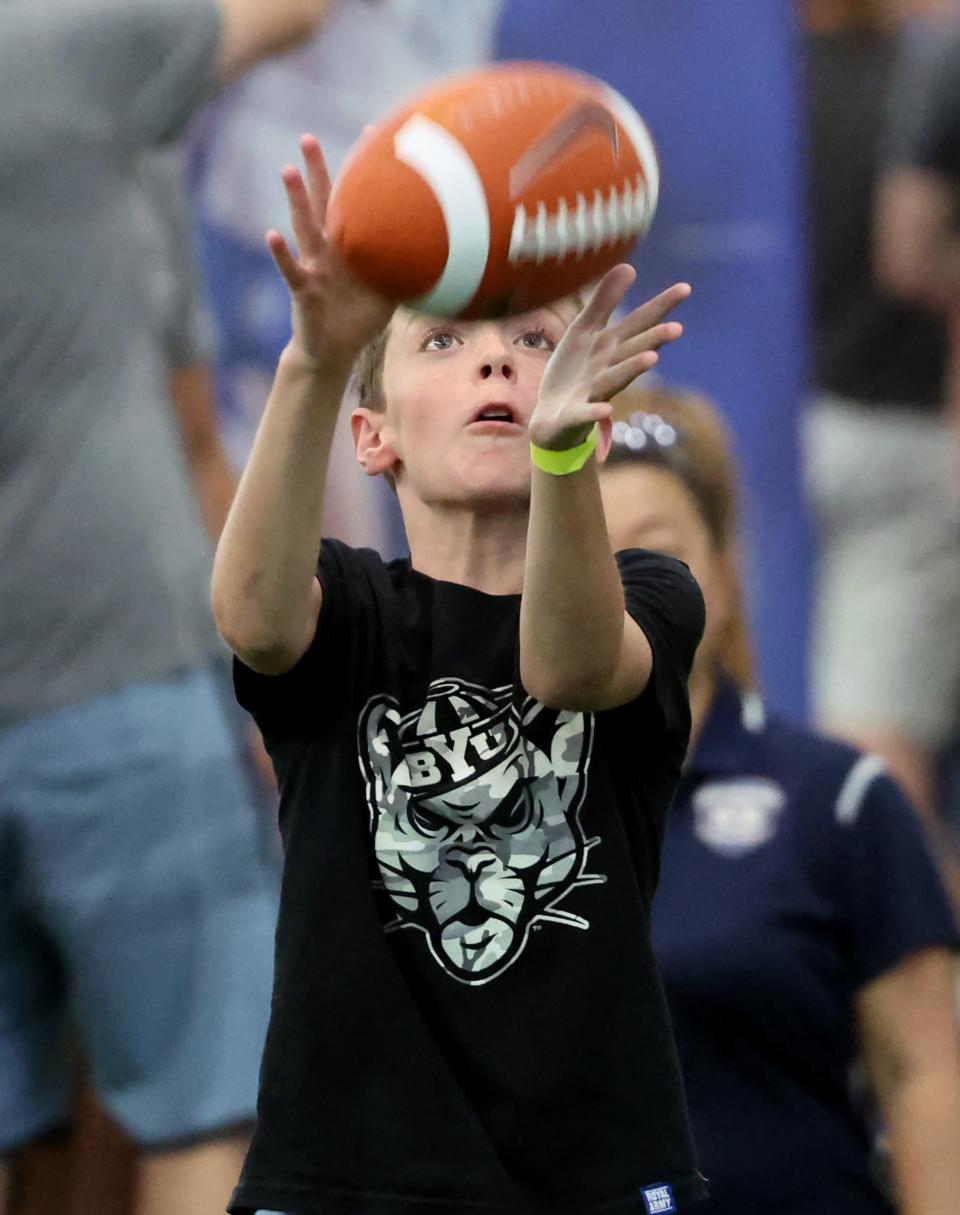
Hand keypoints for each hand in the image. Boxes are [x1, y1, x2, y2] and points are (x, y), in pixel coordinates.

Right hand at [267, 134, 393, 370]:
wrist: (334, 351)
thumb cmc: (361, 319)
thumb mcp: (391, 291)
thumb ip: (410, 269)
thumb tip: (451, 254)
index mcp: (350, 246)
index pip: (355, 203)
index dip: (362, 175)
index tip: (370, 136)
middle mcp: (328, 250)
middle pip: (322, 203)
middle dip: (316, 171)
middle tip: (307, 137)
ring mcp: (313, 267)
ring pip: (304, 227)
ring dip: (295, 199)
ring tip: (287, 169)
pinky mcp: (303, 291)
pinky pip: (291, 269)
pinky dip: (280, 253)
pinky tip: (271, 234)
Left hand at [529, 266, 690, 450]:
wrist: (549, 416)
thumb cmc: (573, 371)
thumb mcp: (584, 331)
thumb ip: (604, 301)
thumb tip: (629, 265)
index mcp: (611, 346)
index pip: (639, 323)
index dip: (660, 306)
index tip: (685, 288)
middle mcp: (608, 368)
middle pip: (632, 350)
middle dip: (653, 340)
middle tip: (677, 328)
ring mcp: (594, 392)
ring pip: (615, 379)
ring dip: (633, 369)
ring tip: (652, 359)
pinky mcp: (576, 414)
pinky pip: (586, 413)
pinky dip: (596, 412)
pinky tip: (606, 410)